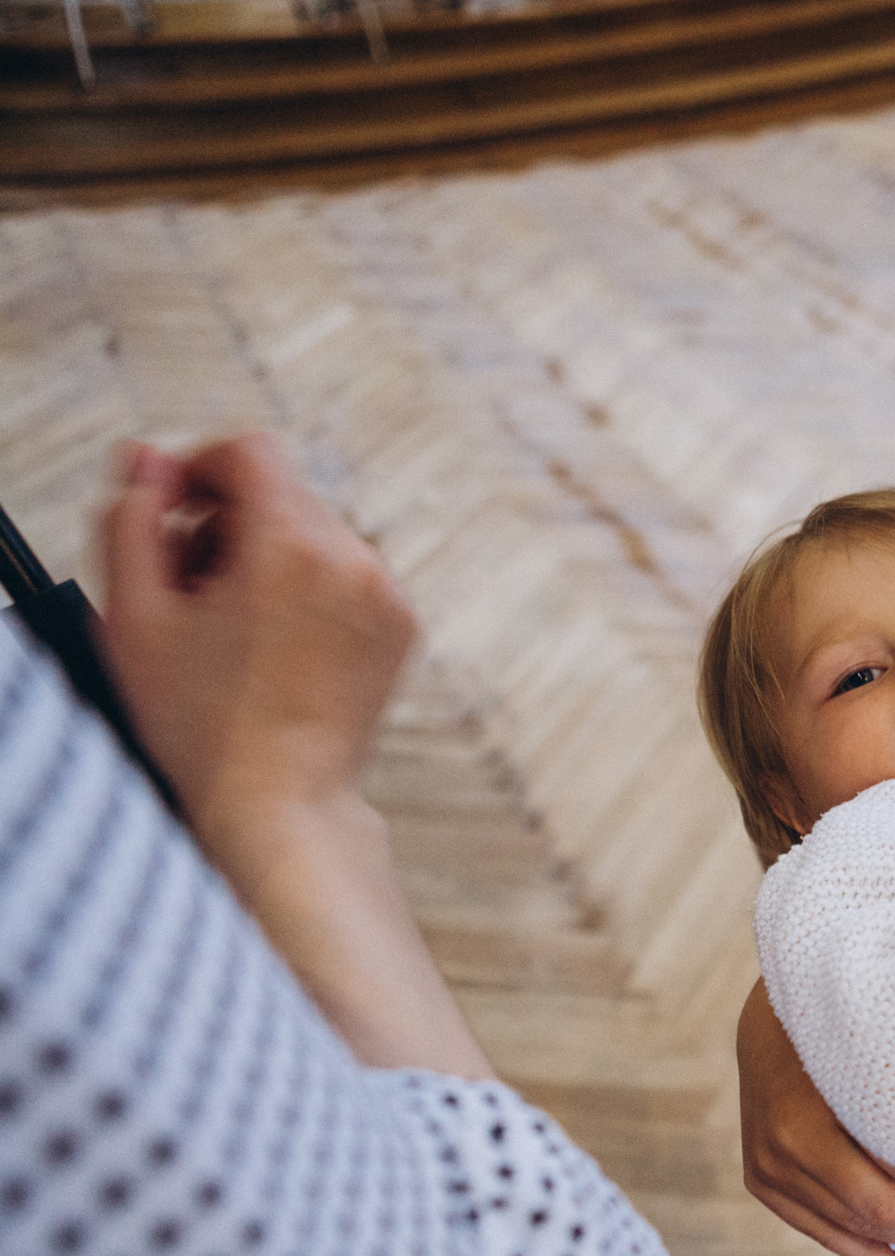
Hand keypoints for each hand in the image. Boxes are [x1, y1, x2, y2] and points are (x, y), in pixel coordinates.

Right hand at [100, 434, 414, 853]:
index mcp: (294, 546)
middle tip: (189, 588)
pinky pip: (345, 577)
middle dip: (227, 525)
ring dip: (266, 559)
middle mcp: (356, 560)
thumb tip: (148, 463)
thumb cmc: (203, 727)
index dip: (197, 469)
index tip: (173, 510)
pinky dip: (307, 592)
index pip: (249, 451)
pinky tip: (271, 646)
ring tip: (229, 627)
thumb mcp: (134, 614)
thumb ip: (132, 518)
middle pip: (281, 494)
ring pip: (314, 536)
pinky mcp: (402, 626)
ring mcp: (388, 595)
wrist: (279, 804)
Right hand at [737, 979, 894, 1255]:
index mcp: (802, 1125)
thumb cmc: (839, 1020)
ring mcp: (765, 1172)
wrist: (766, 1014)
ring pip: (848, 1232)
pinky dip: (864, 1249)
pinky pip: (819, 1230)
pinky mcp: (763, 1180)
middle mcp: (778, 1155)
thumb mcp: (875, 1045)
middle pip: (870, 1219)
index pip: (882, 1199)